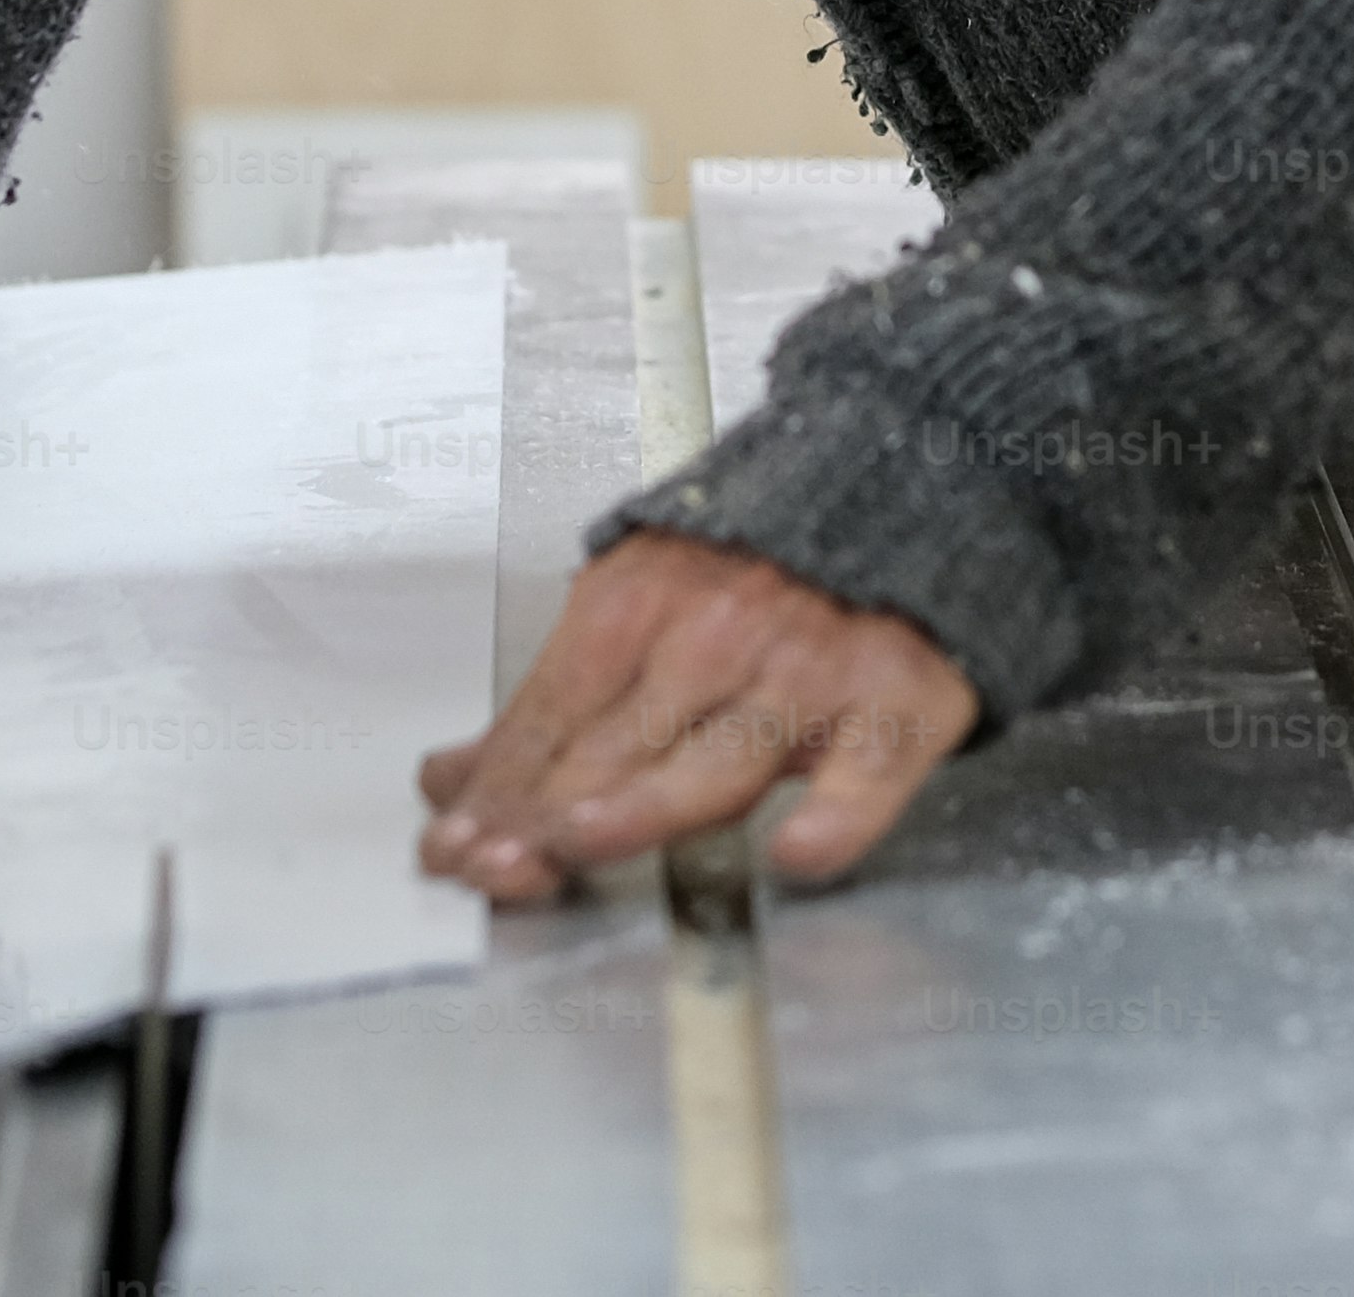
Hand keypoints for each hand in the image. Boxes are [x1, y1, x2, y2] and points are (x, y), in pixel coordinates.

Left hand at [414, 527, 976, 896]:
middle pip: (618, 743)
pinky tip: (799, 850)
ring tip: (584, 837)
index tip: (452, 848)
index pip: (552, 714)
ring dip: (648, 800)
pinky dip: (839, 813)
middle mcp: (717, 638)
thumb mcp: (638, 603)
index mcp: (637, 605)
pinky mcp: (896, 707)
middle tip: (492, 868)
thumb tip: (447, 785)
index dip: (500, 787)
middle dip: (546, 810)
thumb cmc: (759, 565)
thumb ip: (549, 705)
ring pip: (719, 757)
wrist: (905, 485)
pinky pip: (867, 774)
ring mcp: (808, 675)